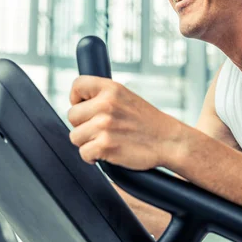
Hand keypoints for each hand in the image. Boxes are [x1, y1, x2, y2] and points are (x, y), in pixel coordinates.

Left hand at [68, 75, 184, 170]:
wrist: (168, 141)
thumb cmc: (147, 121)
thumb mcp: (126, 97)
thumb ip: (103, 96)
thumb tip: (77, 103)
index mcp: (111, 89)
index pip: (77, 85)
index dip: (77, 98)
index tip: (85, 107)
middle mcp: (106, 104)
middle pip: (72, 116)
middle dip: (83, 125)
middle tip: (101, 129)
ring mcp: (104, 125)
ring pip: (75, 136)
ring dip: (87, 142)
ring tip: (106, 140)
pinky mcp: (105, 146)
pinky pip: (83, 153)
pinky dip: (92, 157)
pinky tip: (106, 153)